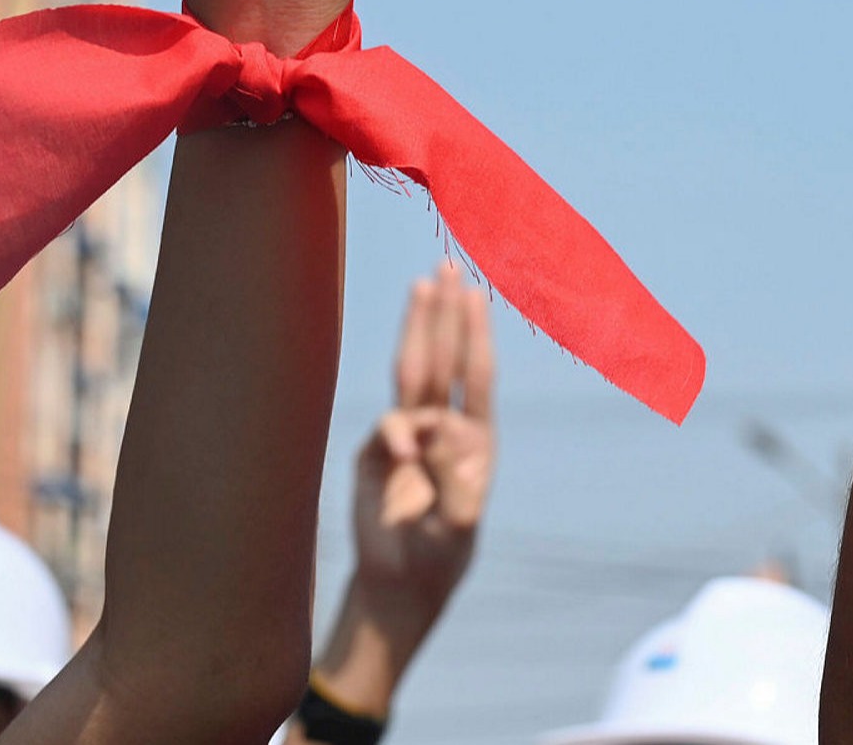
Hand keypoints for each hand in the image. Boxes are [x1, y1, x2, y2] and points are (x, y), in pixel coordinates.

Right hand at [350, 262, 495, 623]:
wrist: (403, 585)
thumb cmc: (442, 553)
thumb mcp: (460, 521)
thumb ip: (451, 476)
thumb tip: (433, 428)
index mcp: (475, 437)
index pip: (476, 374)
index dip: (475, 333)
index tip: (475, 293)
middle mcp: (444, 426)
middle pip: (444, 359)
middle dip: (445, 314)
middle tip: (445, 266)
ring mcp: (408, 436)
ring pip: (413, 373)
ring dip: (418, 329)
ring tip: (421, 285)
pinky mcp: (375, 452)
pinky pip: (388, 429)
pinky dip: (397, 436)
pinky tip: (405, 461)